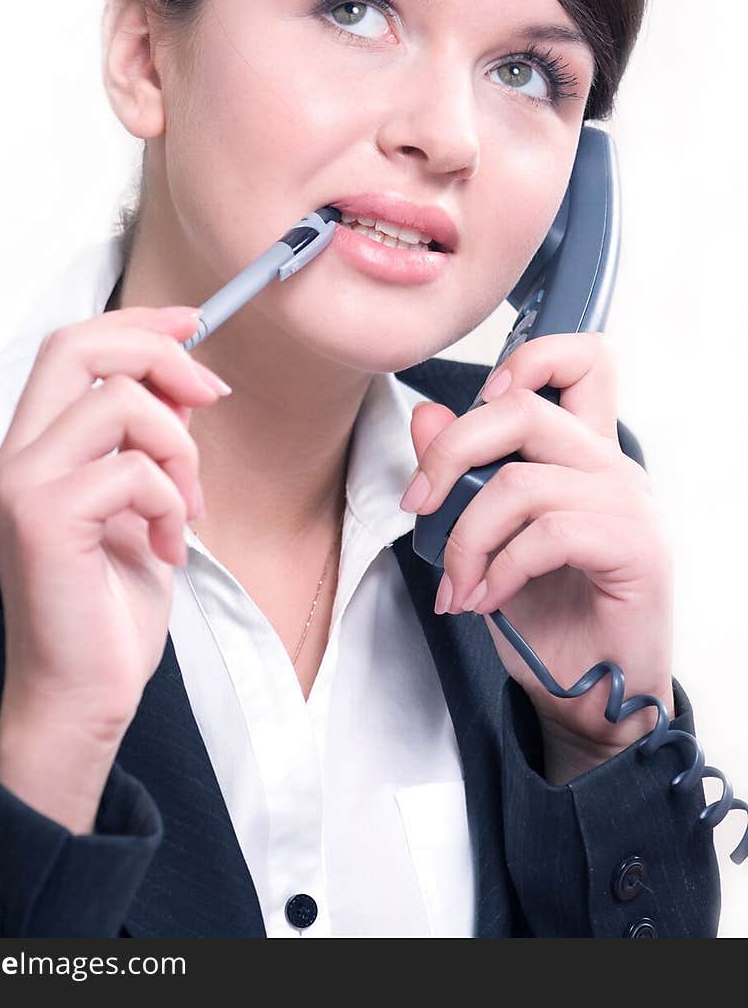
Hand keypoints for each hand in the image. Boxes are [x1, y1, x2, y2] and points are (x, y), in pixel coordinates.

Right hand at [0, 305, 230, 746]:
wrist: (83, 695)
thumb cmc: (108, 608)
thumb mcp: (143, 505)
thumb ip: (150, 442)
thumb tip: (186, 381)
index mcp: (34, 446)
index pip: (74, 344)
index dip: (139, 323)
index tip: (194, 323)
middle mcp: (17, 456)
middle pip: (80, 345)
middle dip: (160, 355)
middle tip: (208, 395)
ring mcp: (24, 485)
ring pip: (121, 402)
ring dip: (180, 449)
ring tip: (185, 507)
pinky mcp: (44, 519)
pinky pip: (134, 469)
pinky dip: (171, 501)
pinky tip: (167, 547)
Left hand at [401, 333, 674, 765]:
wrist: (588, 696)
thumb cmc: (546, 617)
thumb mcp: (485, 538)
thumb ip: (461, 475)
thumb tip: (427, 415)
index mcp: (582, 451)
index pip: (582, 358)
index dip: (526, 359)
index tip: (471, 409)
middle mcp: (611, 466)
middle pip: (522, 408)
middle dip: (449, 454)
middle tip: (418, 506)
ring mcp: (628, 504)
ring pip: (518, 481)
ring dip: (466, 539)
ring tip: (458, 584)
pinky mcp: (636, 549)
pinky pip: (547, 534)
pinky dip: (500, 570)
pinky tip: (487, 601)